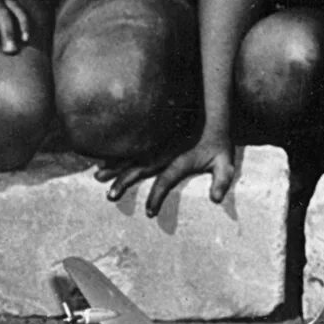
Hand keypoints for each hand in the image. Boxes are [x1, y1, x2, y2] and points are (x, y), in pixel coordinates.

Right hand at [103, 136, 236, 217]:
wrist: (211, 109)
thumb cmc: (218, 141)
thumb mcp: (225, 161)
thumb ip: (222, 180)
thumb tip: (215, 200)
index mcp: (179, 160)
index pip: (165, 181)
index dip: (157, 197)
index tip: (149, 213)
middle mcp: (163, 151)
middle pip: (139, 168)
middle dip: (123, 182)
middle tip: (110, 197)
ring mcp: (155, 143)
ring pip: (129, 156)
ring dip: (113, 166)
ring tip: (97, 176)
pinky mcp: (152, 136)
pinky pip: (130, 146)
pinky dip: (116, 153)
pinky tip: (103, 159)